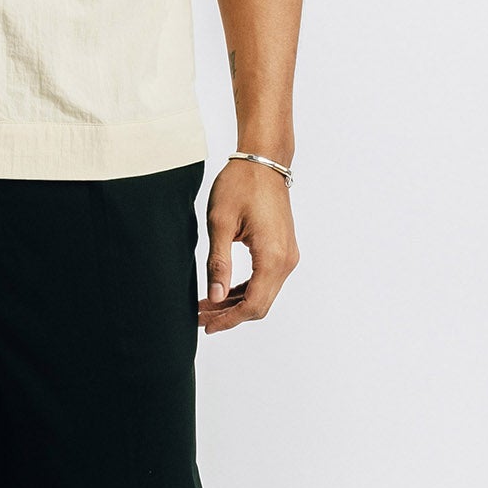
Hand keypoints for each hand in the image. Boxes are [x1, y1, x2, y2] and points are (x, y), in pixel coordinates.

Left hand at [199, 158, 298, 333]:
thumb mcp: (220, 223)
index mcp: (272, 256)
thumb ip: (218, 263)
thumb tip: (214, 297)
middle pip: (259, 304)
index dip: (228, 320)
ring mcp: (287, 255)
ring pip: (263, 294)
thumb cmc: (241, 185)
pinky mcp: (283, 250)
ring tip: (206, 306)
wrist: (263, 161)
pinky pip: (265, 280)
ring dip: (235, 303)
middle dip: (229, 315)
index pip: (253, 304)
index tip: (206, 325)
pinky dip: (244, 289)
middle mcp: (286, 260)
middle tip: (200, 316)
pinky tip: (222, 291)